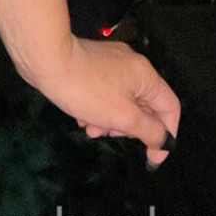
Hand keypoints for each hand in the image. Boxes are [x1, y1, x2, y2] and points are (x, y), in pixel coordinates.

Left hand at [21, 34, 180, 167]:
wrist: (45, 60)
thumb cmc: (85, 88)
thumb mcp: (123, 116)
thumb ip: (149, 131)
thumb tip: (165, 140)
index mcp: (145, 75)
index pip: (170, 108)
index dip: (166, 134)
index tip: (154, 156)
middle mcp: (131, 65)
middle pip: (144, 106)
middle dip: (129, 127)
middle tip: (112, 135)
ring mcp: (109, 63)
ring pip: (121, 102)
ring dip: (110, 121)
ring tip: (91, 129)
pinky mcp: (91, 65)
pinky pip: (103, 93)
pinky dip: (97, 109)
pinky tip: (82, 117)